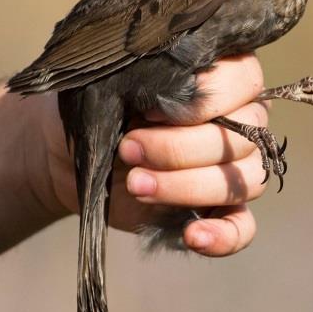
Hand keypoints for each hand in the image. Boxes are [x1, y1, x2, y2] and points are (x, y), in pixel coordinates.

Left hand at [31, 54, 267, 256]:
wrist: (68, 149)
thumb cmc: (98, 103)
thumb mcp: (118, 83)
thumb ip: (152, 83)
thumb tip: (171, 98)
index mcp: (226, 75)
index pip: (244, 81)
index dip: (203, 100)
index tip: (151, 111)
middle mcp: (242, 118)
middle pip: (241, 137)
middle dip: (180, 148)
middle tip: (129, 149)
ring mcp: (236, 166)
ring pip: (242, 181)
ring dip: (187, 187)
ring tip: (135, 185)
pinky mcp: (220, 208)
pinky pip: (242, 227)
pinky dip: (224, 236)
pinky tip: (193, 236)